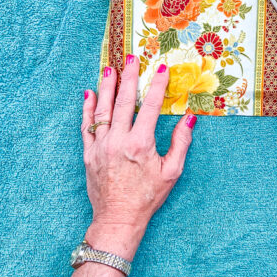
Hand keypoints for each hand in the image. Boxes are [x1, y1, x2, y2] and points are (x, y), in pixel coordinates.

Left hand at [80, 56, 194, 259]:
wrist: (118, 218)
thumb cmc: (148, 197)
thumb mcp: (172, 172)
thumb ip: (181, 143)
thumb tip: (190, 119)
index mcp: (140, 143)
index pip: (149, 106)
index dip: (156, 85)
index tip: (161, 68)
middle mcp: (118, 140)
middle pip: (123, 101)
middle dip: (128, 76)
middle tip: (131, 57)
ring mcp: (100, 146)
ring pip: (102, 109)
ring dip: (106, 86)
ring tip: (109, 68)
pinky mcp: (88, 154)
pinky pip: (86, 126)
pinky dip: (87, 109)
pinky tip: (89, 94)